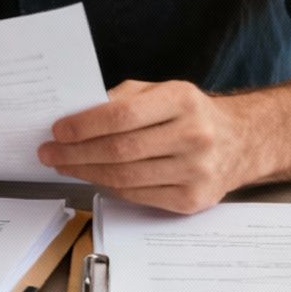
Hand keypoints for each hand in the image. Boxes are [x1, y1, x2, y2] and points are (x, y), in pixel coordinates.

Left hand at [37, 80, 256, 213]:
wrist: (241, 142)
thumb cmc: (191, 114)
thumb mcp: (163, 91)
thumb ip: (123, 98)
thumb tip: (77, 116)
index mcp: (182, 100)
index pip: (121, 116)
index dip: (84, 126)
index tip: (58, 130)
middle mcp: (193, 135)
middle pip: (119, 150)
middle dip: (76, 153)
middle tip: (49, 152)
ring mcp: (195, 171)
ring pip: (125, 177)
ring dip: (86, 172)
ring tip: (64, 165)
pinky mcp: (193, 200)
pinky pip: (138, 196)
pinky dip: (109, 187)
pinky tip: (93, 177)